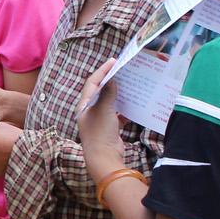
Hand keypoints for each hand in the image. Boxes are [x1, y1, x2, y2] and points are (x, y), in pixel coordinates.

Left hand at [75, 60, 125, 176]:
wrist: (104, 157)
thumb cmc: (100, 131)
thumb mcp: (103, 109)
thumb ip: (107, 93)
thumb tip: (111, 79)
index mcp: (84, 105)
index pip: (92, 83)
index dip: (102, 71)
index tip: (113, 61)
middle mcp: (90, 111)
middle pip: (101, 91)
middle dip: (112, 81)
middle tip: (123, 70)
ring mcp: (100, 120)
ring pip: (111, 102)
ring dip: (120, 94)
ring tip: (131, 84)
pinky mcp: (110, 128)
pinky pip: (118, 114)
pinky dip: (125, 108)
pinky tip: (135, 103)